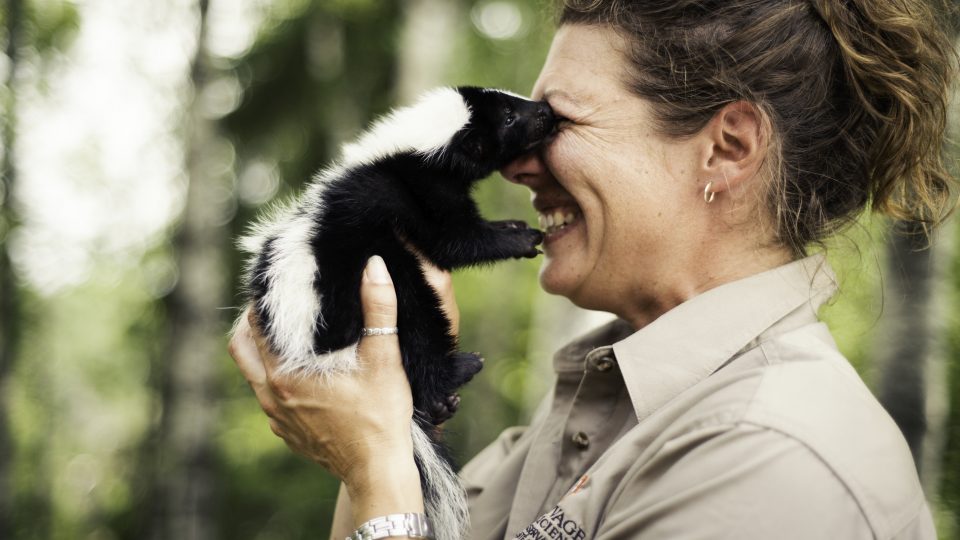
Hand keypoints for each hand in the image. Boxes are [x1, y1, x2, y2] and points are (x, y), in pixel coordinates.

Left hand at [228, 256, 416, 495]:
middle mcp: (271, 397)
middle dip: (251, 324)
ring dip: (265, 353)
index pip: (253, 326)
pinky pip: (270, 399)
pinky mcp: (287, 434)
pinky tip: (305, 372)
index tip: (274, 282)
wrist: (379, 471)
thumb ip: (378, 308)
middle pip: (240, 350)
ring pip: (254, 375)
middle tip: (274, 305)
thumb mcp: (383, 358)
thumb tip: (374, 266)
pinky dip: (278, 379)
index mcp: (285, 376)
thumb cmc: (381, 416)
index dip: (260, 300)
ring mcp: (276, 419)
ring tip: (289, 334)